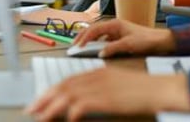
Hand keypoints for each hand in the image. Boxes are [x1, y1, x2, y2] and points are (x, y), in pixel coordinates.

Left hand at [24, 67, 189, 120]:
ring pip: (67, 95)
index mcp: (99, 72)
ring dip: (51, 106)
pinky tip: (65, 119)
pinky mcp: (105, 98)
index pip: (69, 80)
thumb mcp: (119, 85)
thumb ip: (102, 89)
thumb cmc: (143, 90)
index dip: (53, 90)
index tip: (41, 99)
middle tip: (32, 108)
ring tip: (40, 116)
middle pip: (64, 86)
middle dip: (45, 97)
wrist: (158, 89)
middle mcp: (96, 77)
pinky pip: (80, 106)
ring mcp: (100, 87)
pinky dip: (69, 113)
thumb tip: (85, 102)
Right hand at [74, 19, 176, 57]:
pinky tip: (94, 50)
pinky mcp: (118, 37)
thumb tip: (100, 53)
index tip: (77, 46)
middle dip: (82, 36)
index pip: (94, 29)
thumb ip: (113, 48)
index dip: (84, 37)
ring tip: (80, 47)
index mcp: (114, 24)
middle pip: (93, 29)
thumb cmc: (146, 39)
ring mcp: (116, 31)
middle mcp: (113, 26)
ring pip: (97, 34)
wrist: (159, 41)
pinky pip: (104, 40)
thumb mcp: (128, 45)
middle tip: (74, 45)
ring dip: (89, 40)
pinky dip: (97, 44)